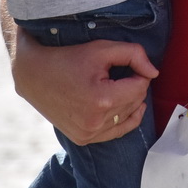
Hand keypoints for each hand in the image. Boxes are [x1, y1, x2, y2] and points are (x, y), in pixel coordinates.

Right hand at [11, 31, 156, 146]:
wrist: (33, 75)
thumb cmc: (67, 58)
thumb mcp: (101, 49)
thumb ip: (134, 55)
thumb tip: (154, 72)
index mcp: (101, 99)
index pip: (141, 87)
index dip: (139, 73)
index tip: (126, 66)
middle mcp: (95, 121)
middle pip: (135, 102)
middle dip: (132, 87)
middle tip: (117, 74)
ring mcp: (88, 134)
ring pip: (127, 117)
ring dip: (127, 102)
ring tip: (115, 88)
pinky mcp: (83, 139)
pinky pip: (115, 133)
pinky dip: (121, 119)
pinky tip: (119, 107)